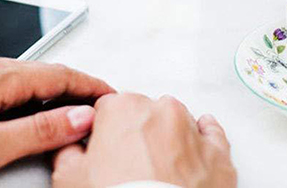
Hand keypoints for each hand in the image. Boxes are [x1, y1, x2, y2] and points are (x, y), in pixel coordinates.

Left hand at [0, 52, 114, 175]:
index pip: (59, 74)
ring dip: (45, 94)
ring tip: (65, 115)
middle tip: (95, 108)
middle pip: (41, 73)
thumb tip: (79, 117)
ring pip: (19, 78)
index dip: (89, 85)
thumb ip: (37, 132)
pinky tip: (22, 114)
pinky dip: (21, 96)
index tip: (110, 96)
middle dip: (71, 89)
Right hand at [52, 93, 235, 187]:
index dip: (103, 131)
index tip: (103, 148)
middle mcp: (161, 110)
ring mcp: (192, 129)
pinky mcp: (217, 152)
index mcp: (123, 109)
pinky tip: (192, 154)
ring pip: (178, 121)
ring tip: (155, 171)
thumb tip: (70, 146)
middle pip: (144, 113)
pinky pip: (212, 135)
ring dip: (168, 139)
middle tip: (126, 167)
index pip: (107, 108)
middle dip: (136, 134)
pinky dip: (202, 142)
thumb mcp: (70, 178)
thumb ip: (69, 151)